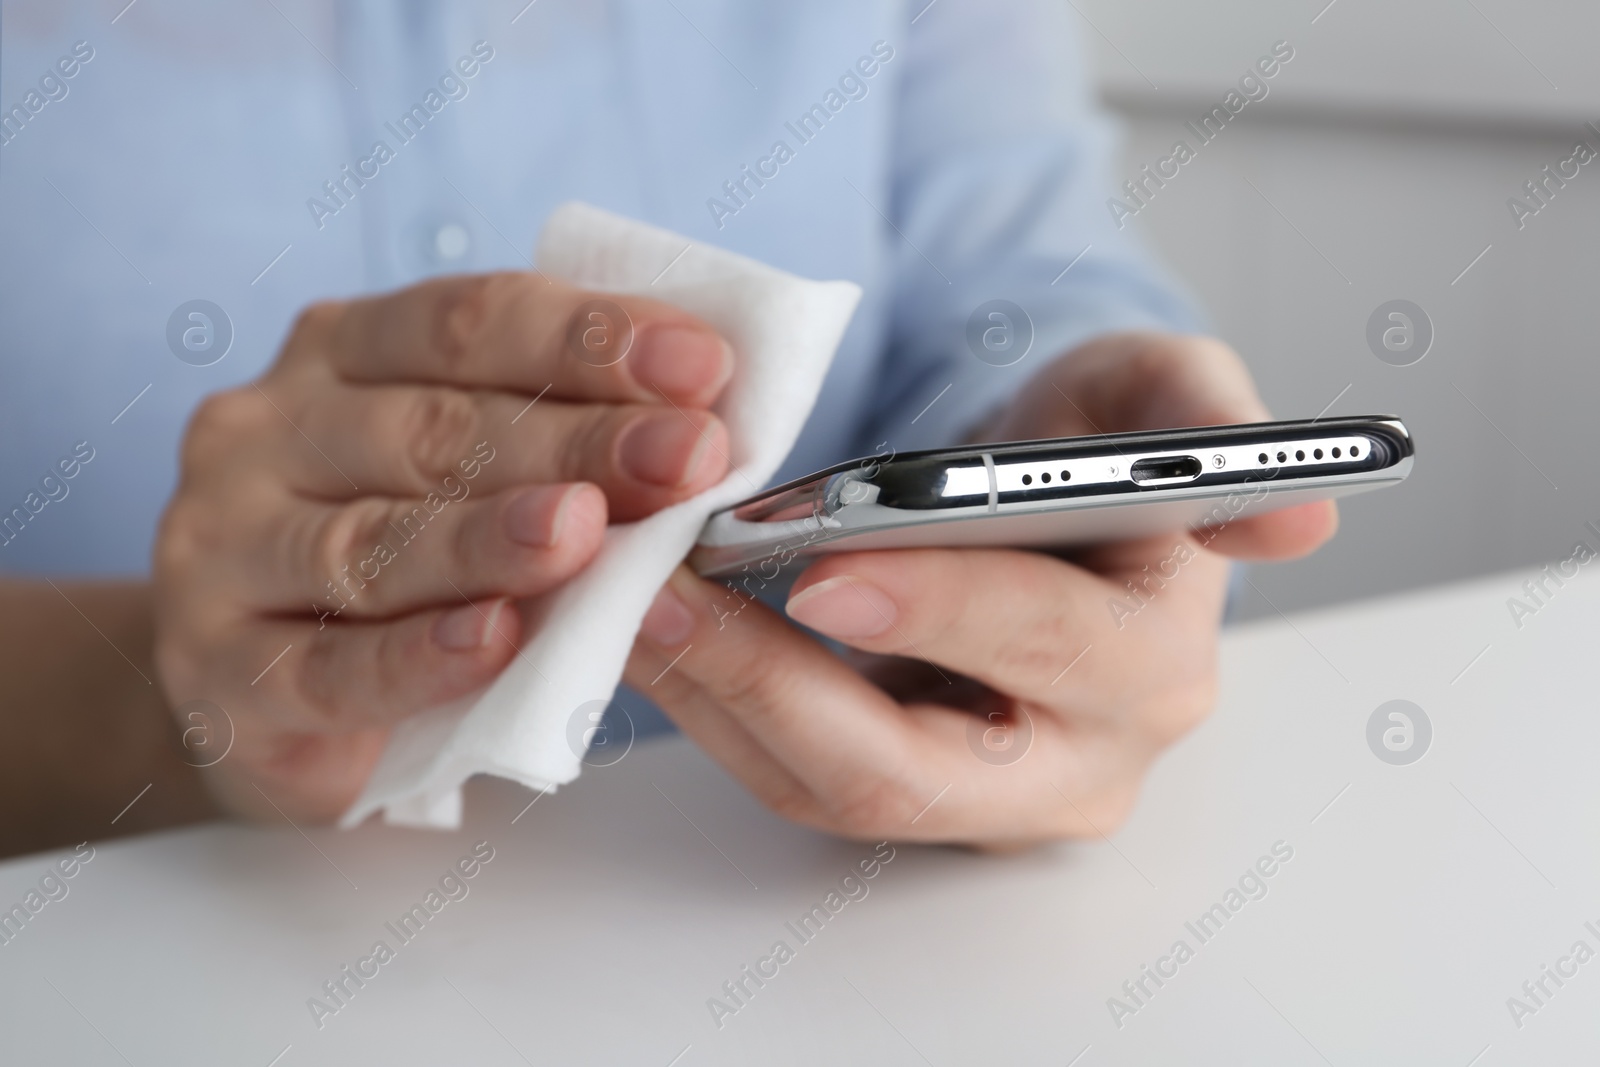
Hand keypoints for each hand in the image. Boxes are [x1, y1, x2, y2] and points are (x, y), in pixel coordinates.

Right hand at [154, 272, 733, 820]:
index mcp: (340, 351)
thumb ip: (559, 432)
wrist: (265, 688)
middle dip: (576, 440)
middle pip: (434, 427)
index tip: (705, 367)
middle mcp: (265, 428)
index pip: (467, 321)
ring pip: (373, 541)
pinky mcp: (217, 667)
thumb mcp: (472, 470)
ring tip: (586, 534)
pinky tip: (494, 642)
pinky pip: (328, 665)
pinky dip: (416, 656)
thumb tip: (706, 414)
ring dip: (490, 537)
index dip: (587, 338)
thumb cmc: (405, 556)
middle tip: (688, 459)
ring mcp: (224, 546)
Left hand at [624, 331, 1334, 845]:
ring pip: (827, 781)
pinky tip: (655, 629)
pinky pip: (790, 770)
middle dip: (777, 685)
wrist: (1044, 501)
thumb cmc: (1095, 441)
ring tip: (630, 600)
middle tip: (671, 596)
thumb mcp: (1157, 390)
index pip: (1052, 647)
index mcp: (1151, 661)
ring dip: (717, 696)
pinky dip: (714, 704)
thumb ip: (1209, 419)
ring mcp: (976, 793)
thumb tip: (1300, 510)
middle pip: (910, 766)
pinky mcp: (898, 787)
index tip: (826, 566)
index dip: (945, 611)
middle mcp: (1073, 757)